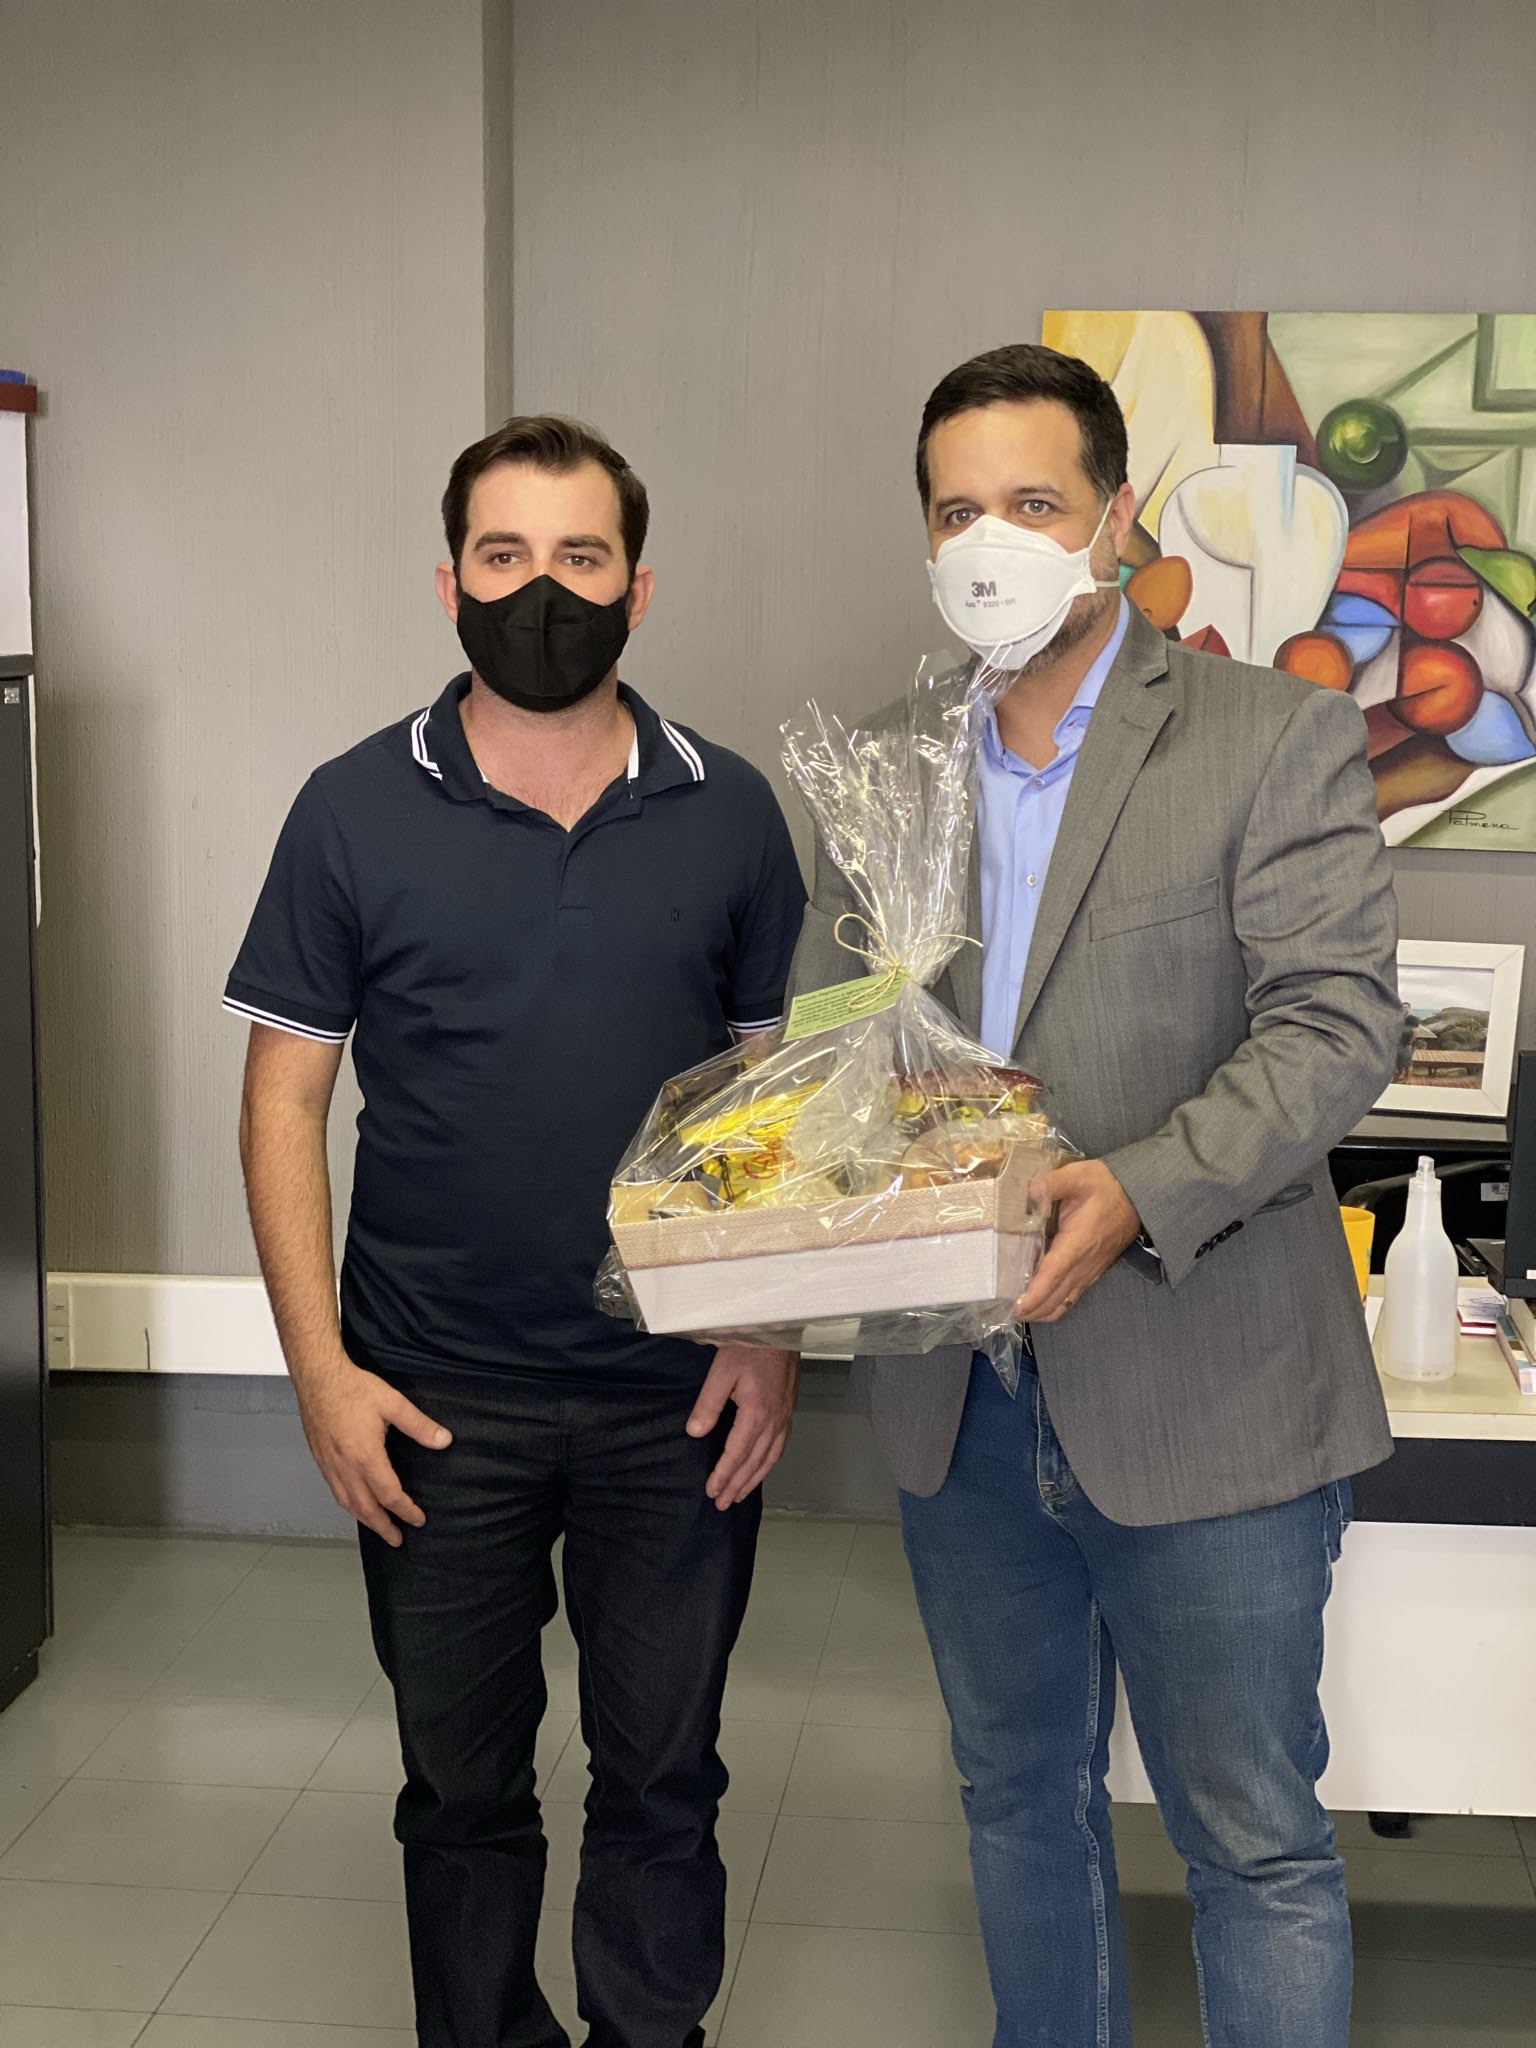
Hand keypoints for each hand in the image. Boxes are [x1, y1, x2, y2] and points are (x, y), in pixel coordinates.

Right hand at [296, 1358, 451, 1546]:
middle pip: (366, 1508)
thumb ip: (419, 1425)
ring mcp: (330, 1465)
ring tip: (378, 1527)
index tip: (418, 1519)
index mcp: (365, 1457)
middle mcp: (345, 1467)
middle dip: (383, 1526)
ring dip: (365, 1519)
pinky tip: (355, 1503)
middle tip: (397, 1540)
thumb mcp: (393, 1403)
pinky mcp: (321, 1459)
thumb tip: (444, 1441)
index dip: (405, 1510)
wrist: (317, 1378)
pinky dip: (348, 1505)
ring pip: (348, 1503)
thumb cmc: (353, 1388)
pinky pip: (335, 1491)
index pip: (389, 1494)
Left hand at [686, 1345, 799, 1509]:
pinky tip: (763, 1466)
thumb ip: (708, 1404)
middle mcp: (775, 1420)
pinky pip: (781, 1445)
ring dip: (755, 1479)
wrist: (779, 1327)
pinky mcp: (789, 1409)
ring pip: (771, 1457)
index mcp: (757, 1413)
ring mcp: (785, 1416)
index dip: (724, 1475)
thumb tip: (695, 1434)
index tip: (712, 1491)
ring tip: (740, 1494)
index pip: (738, 1454)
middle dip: (738, 1485)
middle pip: (755, 1462)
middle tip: (723, 1504)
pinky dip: (770, 1462)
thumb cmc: (748, 1346)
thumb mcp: (721, 1371)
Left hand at [1012, 1160, 1140, 1323]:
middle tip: (1000, 1313)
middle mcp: (1084, 1264)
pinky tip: (1035, 1300)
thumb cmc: (1108, 1187)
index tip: (1014, 1308)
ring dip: (1040, 1312)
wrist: (1137, 1196)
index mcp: (1077, 1243)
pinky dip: (1052, 1304)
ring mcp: (1088, 1271)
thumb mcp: (1080, 1176)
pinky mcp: (1091, 1271)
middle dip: (1029, 1311)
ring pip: (1063, 1303)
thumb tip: (1030, 1190)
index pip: (1052, 1276)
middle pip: (1054, 1299)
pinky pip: (1070, 1296)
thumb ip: (1053, 1183)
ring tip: (1015, 1312)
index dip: (1033, 1295)